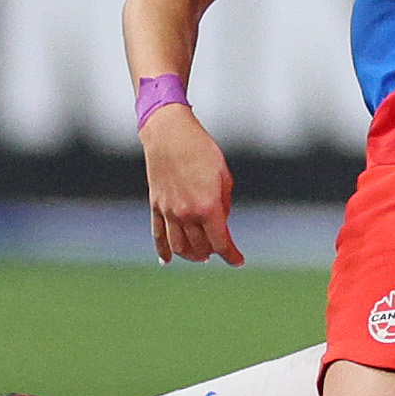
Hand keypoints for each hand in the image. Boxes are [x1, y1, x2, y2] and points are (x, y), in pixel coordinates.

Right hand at [141, 105, 243, 264]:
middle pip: (201, 248)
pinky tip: (167, 261)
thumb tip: (221, 222)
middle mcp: (186, 213)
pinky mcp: (155, 205)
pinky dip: (162, 251)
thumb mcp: (223, 176)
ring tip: (200, 255)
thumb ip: (224, 203)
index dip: (232, 256)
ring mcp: (168, 211)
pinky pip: (157, 235)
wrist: (169, 134)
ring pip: (178, 247)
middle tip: (220, 249)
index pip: (221, 243)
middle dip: (213, 252)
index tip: (239, 261)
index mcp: (207, 207)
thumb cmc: (201, 150)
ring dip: (190, 256)